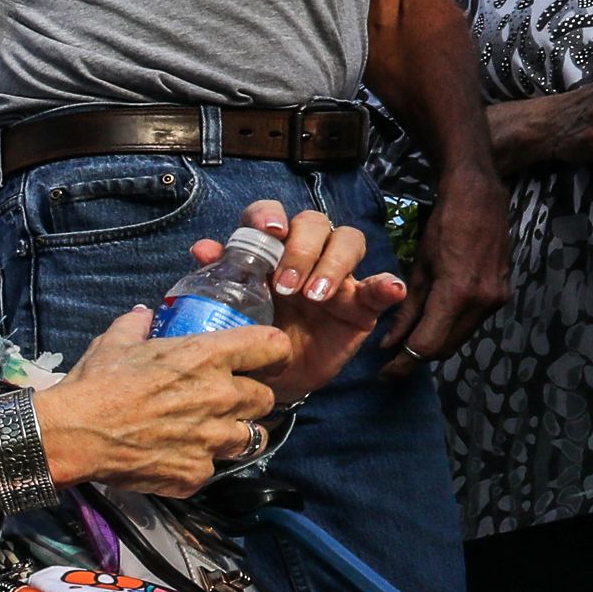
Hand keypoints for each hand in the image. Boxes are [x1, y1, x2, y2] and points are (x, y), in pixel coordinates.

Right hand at [30, 306, 284, 496]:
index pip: (274, 346)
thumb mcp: (115, 342)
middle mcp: (222, 397)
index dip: (272, 353)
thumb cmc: (96, 383)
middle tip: (222, 401)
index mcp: (208, 356)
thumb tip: (145, 315)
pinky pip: (212, 468)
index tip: (262, 361)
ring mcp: (213, 439)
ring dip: (233, 434)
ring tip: (208, 433)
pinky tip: (174, 457)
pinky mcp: (198, 473)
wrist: (73, 434)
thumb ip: (138, 325)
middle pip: (266, 399)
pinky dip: (198, 464)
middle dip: (248, 399)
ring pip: (252, 438)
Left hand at [189, 201, 406, 402]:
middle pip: (313, 222)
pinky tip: (390, 289)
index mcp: (269, 250)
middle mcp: (306, 254)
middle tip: (284, 286)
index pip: (272, 215)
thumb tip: (202, 249)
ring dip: (333, 264)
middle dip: (300, 249)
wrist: (273, 377)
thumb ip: (218, 279)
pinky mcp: (362, 304)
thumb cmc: (252, 333)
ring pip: (348, 241)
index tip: (268, 231)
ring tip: (314, 296)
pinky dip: (387, 284)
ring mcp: (337, 276)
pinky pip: (380, 287)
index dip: (270, 215)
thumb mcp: (231, 310)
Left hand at [385, 165, 509, 377]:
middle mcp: (483, 302)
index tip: (385, 373)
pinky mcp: (502, 295)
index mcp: (458, 293)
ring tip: (407, 344)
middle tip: (391, 362)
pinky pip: (471, 324)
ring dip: (434, 344)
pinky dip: (450, 329)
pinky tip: (431, 324)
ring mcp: (497, 299)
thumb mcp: (419, 268)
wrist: (482, 198)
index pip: (428, 345)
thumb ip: (406, 310)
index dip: (404, 364)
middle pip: (446, 347)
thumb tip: (390, 345)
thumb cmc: (444, 225)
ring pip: (459, 338)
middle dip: (417, 358)